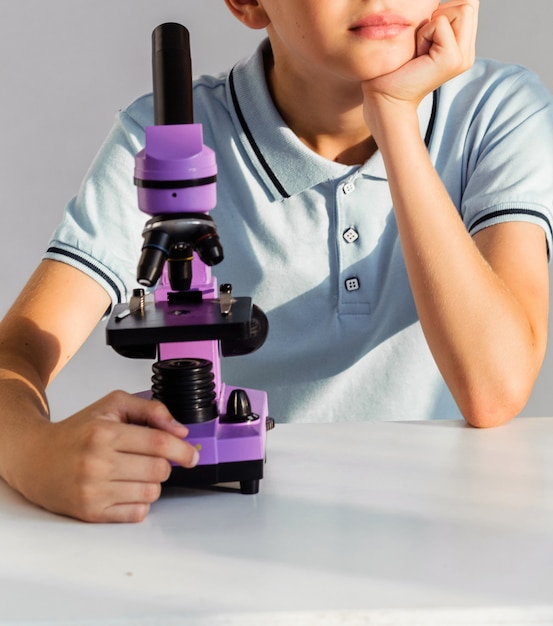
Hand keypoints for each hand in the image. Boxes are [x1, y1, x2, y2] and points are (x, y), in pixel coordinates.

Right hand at [16, 391, 198, 522]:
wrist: (36, 458)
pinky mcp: (91, 513)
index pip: (158, 443)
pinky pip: (137, 513)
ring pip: (151, 493)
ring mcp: (93, 491)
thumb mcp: (112, 405)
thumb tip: (180, 430)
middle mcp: (97, 463)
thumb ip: (151, 409)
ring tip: (135, 472)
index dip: (182, 449)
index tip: (191, 454)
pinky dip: (140, 502)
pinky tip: (127, 488)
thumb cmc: (78, 431)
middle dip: (165, 464)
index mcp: (104, 433)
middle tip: (155, 459)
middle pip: (159, 469)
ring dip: (152, 482)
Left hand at [363, 0, 478, 120]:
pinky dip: (424, 33)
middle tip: (422, 44)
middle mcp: (467, 53)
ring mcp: (463, 57)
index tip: (425, 38)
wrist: (385, 98)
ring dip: (432, 23)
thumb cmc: (395, 68)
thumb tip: (438, 3)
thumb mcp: (421, 37)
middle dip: (440, 16)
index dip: (444, 11)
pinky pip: (440, 22)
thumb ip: (439, 19)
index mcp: (463, 47)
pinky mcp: (452, 59)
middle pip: (468, 5)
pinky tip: (417, 54)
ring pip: (461, 9)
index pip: (468, 5)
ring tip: (420, 49)